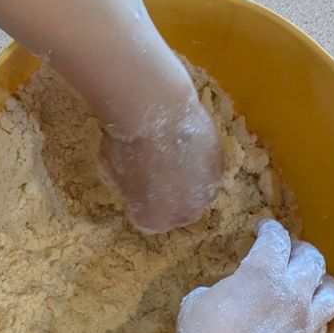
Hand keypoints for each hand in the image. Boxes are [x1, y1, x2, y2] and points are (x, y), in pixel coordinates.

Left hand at [101, 91, 223, 233]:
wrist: (157, 111)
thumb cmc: (125, 143)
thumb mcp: (111, 172)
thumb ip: (128, 186)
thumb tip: (134, 180)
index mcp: (153, 221)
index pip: (147, 217)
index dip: (140, 200)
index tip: (136, 181)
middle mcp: (185, 213)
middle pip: (177, 209)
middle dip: (168, 194)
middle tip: (157, 168)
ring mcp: (207, 191)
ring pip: (197, 191)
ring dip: (188, 179)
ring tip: (174, 154)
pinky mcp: (221, 165)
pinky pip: (208, 170)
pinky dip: (199, 160)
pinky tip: (186, 142)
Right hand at [174, 220, 333, 332]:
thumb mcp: (200, 299)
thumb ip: (225, 289)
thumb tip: (228, 295)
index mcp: (263, 272)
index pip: (277, 239)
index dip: (271, 230)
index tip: (266, 229)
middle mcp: (292, 294)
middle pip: (312, 260)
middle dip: (301, 251)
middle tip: (290, 253)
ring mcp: (304, 324)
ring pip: (332, 294)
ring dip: (323, 283)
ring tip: (314, 283)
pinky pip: (322, 327)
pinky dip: (317, 318)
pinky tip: (307, 318)